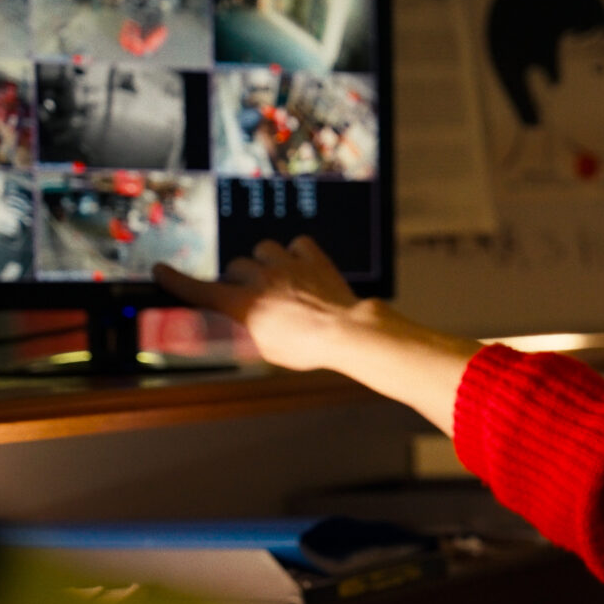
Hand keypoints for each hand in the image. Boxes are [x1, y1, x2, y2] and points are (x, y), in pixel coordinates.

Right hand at [153, 235, 365, 372]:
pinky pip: (298, 244)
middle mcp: (261, 279)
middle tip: (250, 295)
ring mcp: (288, 265)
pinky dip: (297, 253)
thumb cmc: (305, 348)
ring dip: (265, 261)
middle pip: (235, 267)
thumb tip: (200, 332)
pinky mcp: (313, 258)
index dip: (177, 281)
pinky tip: (301, 266)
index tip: (161, 271)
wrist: (346, 332)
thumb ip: (229, 336)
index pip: (201, 289)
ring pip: (263, 249)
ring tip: (276, 278)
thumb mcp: (259, 351)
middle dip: (238, 279)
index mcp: (243, 304)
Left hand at [154, 235, 481, 434]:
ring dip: (237, 281)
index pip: (299, 247)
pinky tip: (157, 276)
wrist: (349, 336)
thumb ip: (393, 335)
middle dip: (260, 271)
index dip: (288, 255)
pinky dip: (178, 282)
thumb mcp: (379, 330)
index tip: (286, 252)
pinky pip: (199, 282)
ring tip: (227, 297)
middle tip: (260, 295)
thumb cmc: (369, 338)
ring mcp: (262, 276)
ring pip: (240, 265)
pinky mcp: (238, 296)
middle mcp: (288, 262)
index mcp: (320, 268)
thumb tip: (446, 355)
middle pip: (263, 253)